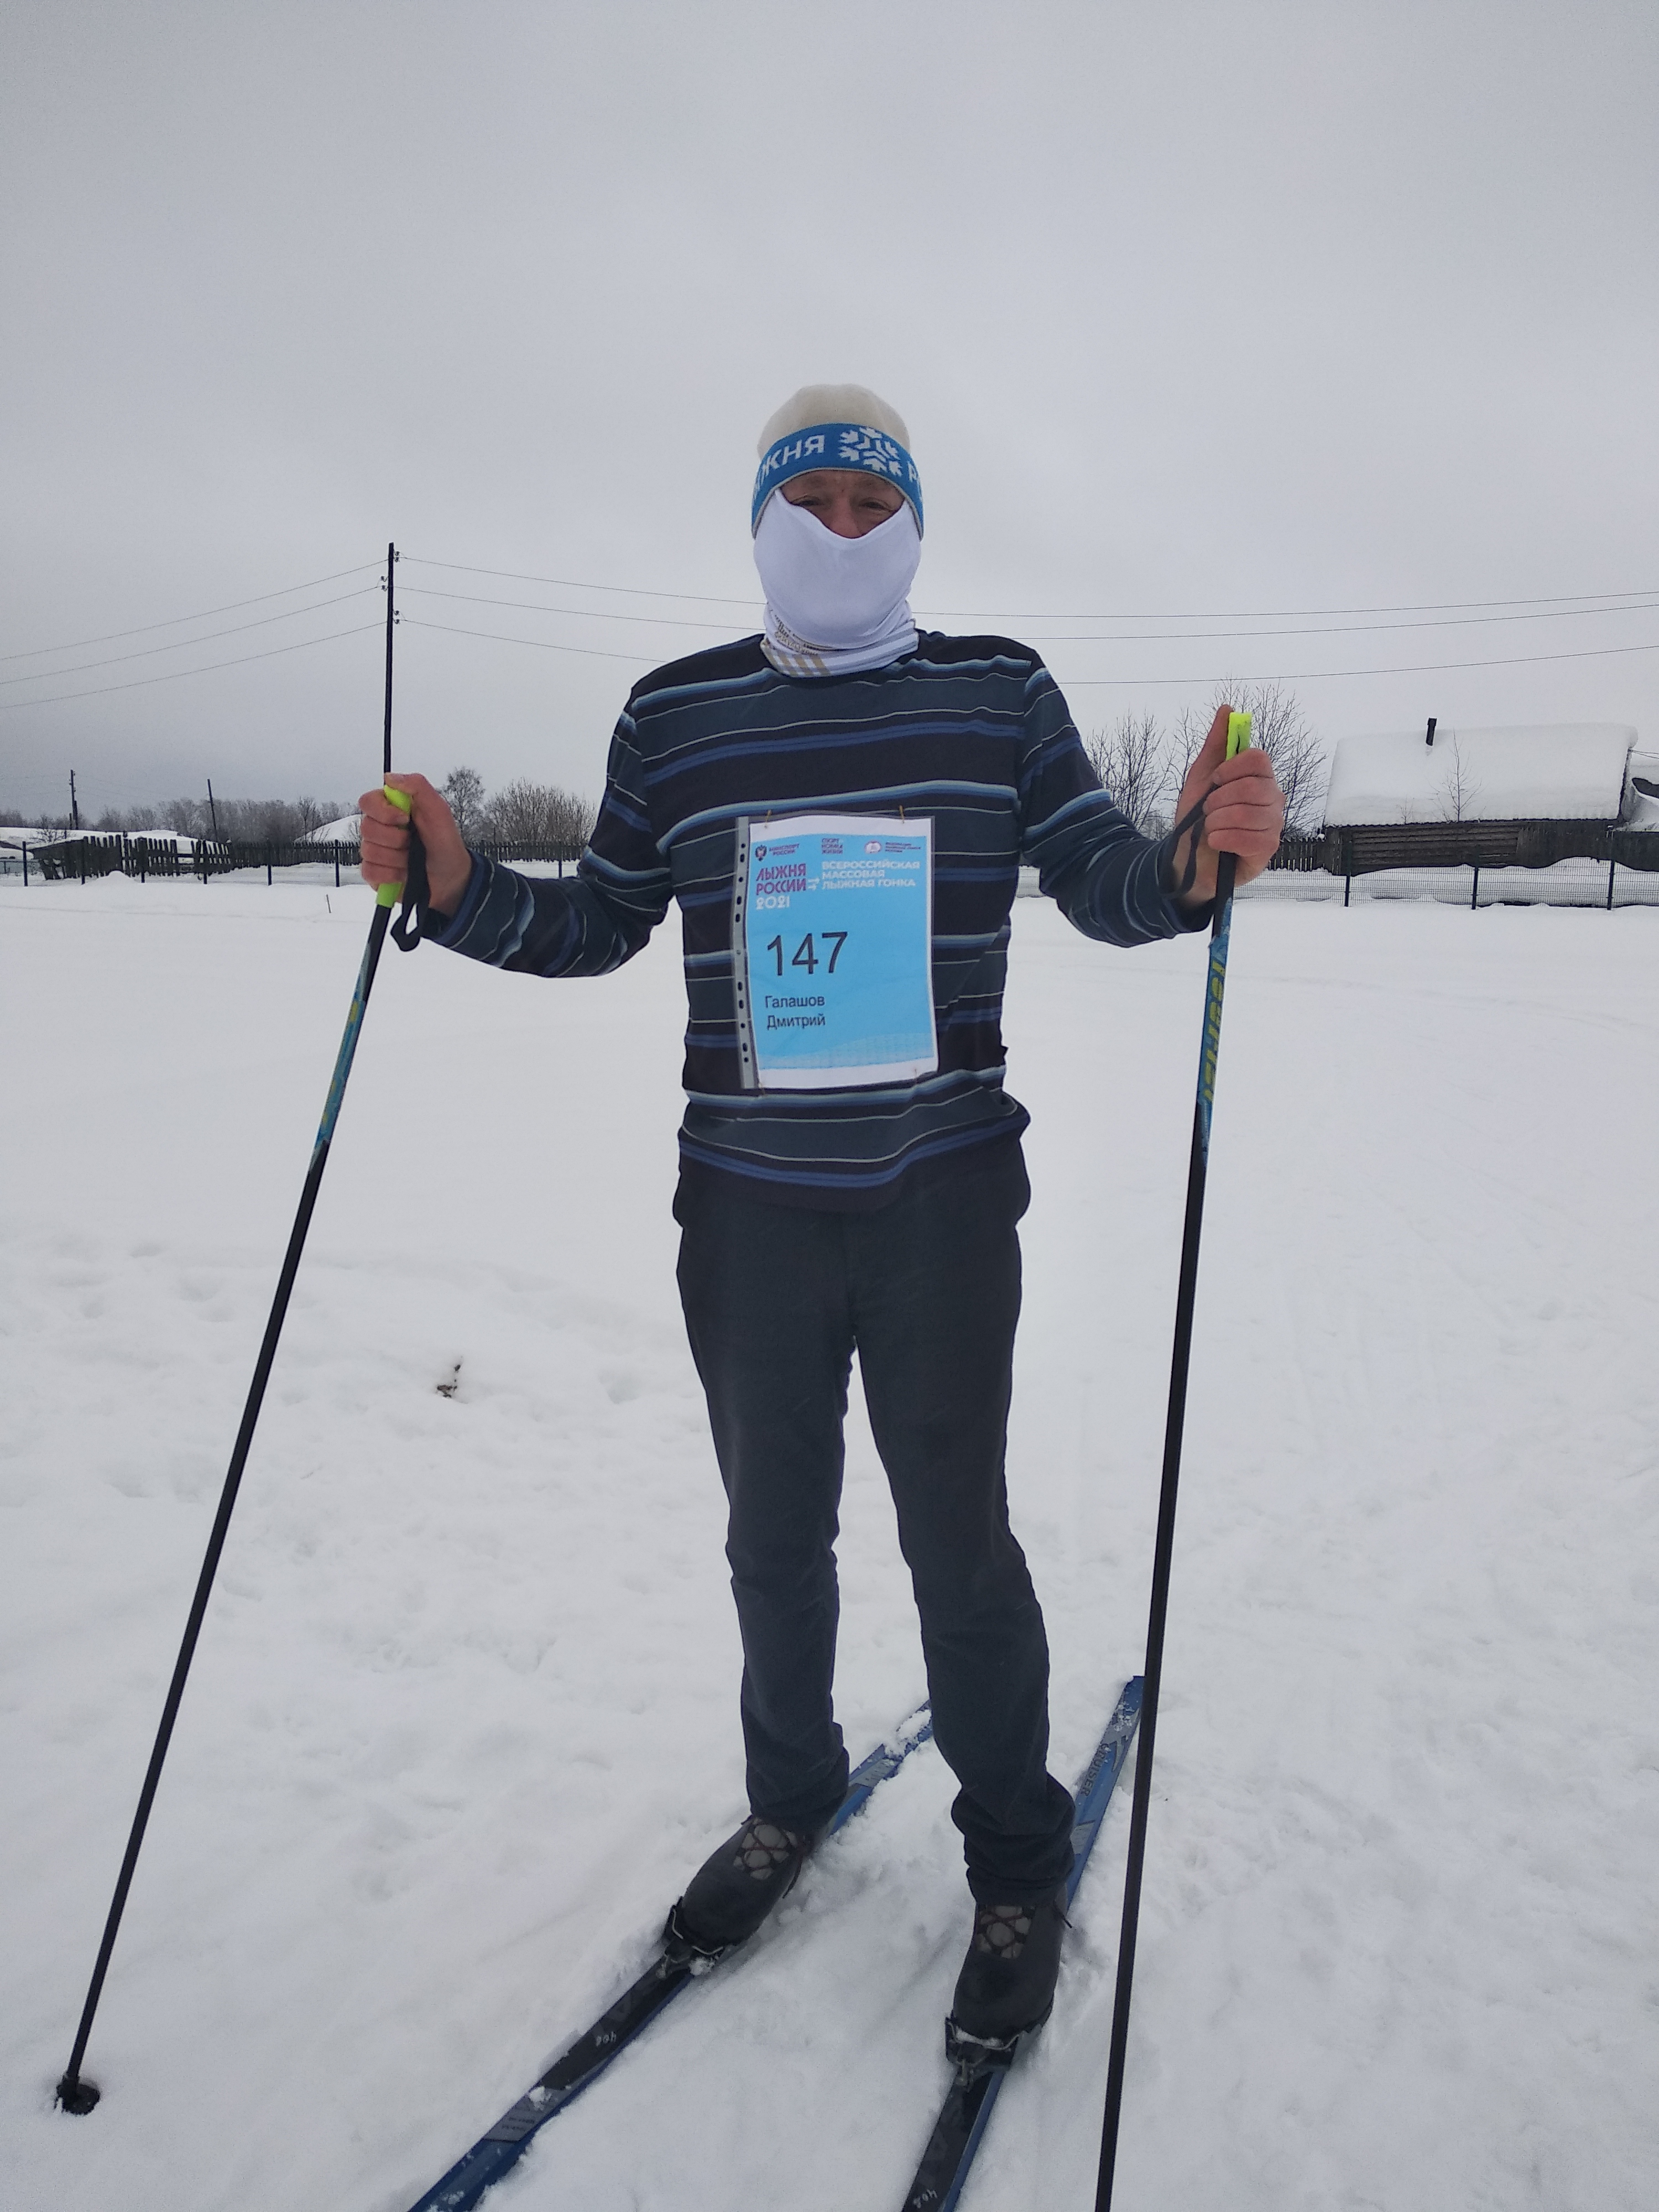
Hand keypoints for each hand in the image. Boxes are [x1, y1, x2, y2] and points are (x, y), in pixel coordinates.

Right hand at [357, 774, 472, 915]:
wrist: (451, 876)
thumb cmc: (444, 842)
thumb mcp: (438, 810)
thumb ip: (418, 786)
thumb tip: (389, 777)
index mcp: (391, 809)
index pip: (367, 801)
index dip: (383, 812)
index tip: (405, 819)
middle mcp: (379, 828)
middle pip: (366, 827)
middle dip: (395, 838)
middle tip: (413, 842)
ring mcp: (374, 851)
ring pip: (369, 851)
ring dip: (397, 858)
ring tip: (411, 859)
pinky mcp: (374, 873)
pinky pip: (370, 871)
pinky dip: (391, 874)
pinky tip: (404, 873)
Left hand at [1168, 707, 1285, 907]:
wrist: (1185, 858)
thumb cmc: (1196, 818)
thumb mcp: (1200, 778)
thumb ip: (1216, 744)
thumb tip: (1227, 709)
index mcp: (1258, 778)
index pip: (1259, 759)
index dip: (1232, 768)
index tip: (1215, 779)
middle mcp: (1272, 799)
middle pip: (1254, 787)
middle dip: (1220, 799)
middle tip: (1208, 809)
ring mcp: (1272, 825)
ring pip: (1249, 813)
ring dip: (1217, 820)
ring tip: (1210, 827)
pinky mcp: (1267, 850)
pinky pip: (1249, 838)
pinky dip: (1223, 838)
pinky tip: (1216, 842)